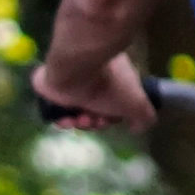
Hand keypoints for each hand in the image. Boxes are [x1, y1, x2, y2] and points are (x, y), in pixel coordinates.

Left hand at [32, 51, 155, 132]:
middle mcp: (91, 80)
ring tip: (82, 118)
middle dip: (96, 122)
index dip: (111, 118)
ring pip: (75, 113)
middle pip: (93, 111)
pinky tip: (69, 119)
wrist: (79, 66)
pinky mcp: (50, 87)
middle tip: (96, 120)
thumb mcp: (138, 104)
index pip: (111, 104)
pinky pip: (55, 110)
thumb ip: (144, 118)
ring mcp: (70, 83)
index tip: (110, 120)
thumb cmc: (111, 84)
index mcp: (112, 79)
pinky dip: (63, 119)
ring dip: (81, 123)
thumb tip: (136, 127)